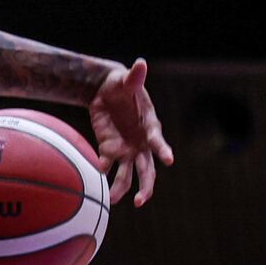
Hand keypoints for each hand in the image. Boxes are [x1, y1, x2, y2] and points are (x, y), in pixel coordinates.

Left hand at [88, 57, 172, 206]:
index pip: (158, 141)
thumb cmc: (122, 84)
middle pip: (147, 170)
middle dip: (145, 186)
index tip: (169, 160)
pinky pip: (108, 164)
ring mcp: (127, 149)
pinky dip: (103, 170)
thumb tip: (141, 63)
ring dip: (121, 188)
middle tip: (140, 200)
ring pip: (128, 174)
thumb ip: (134, 77)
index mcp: (150, 126)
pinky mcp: (110, 149)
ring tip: (112, 200)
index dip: (163, 150)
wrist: (106, 90)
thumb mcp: (127, 80)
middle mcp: (142, 143)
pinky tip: (96, 173)